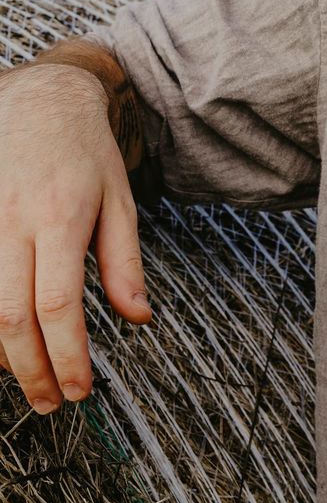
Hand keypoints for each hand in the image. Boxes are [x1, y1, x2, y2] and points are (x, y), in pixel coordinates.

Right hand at [0, 63, 151, 413]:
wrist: (38, 99)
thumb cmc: (85, 153)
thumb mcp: (121, 201)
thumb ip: (125, 263)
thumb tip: (139, 319)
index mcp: (61, 217)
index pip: (58, 305)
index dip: (66, 355)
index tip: (79, 390)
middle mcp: (11, 221)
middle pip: (11, 316)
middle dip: (31, 369)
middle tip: (50, 403)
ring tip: (25, 379)